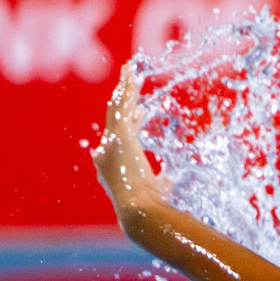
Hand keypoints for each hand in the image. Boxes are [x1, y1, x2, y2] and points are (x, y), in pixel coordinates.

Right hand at [91, 62, 165, 215]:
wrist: (139, 209)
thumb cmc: (149, 205)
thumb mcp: (157, 189)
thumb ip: (162, 181)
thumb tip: (172, 178)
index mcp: (112, 163)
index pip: (120, 136)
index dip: (130, 122)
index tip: (141, 112)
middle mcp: (106, 151)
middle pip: (114, 118)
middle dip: (122, 100)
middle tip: (129, 84)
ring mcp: (111, 141)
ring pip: (116, 107)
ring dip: (123, 89)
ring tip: (129, 71)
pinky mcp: (119, 135)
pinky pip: (123, 105)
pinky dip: (127, 89)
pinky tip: (131, 74)